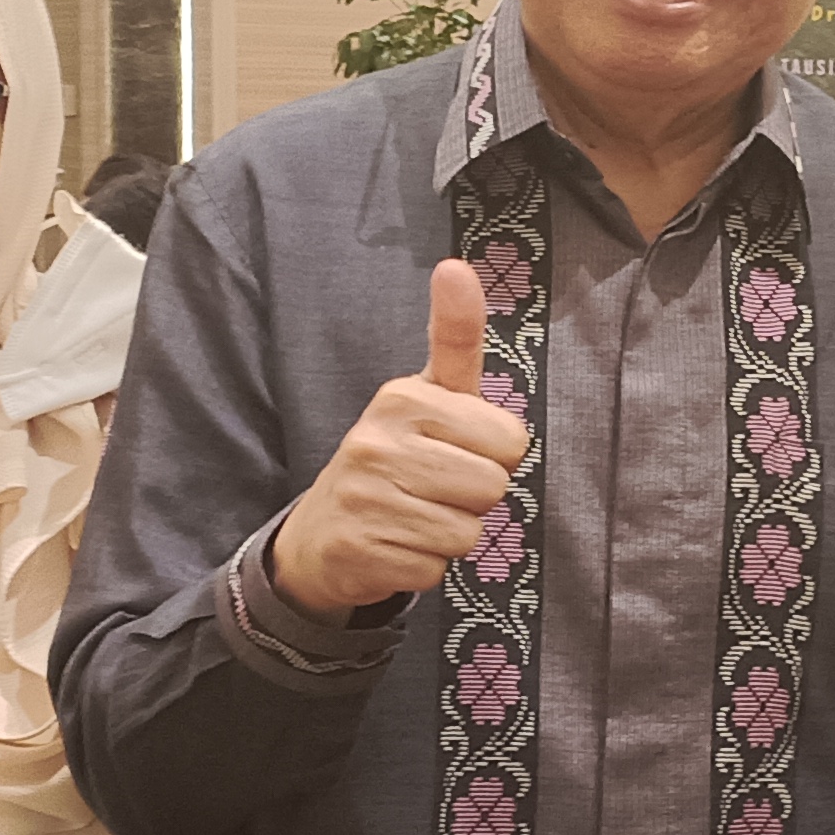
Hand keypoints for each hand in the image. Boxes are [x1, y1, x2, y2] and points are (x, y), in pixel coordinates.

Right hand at [268, 259, 533, 616]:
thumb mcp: (428, 394)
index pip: (510, 440)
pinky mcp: (360, 549)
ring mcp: (364, 496)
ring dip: (450, 533)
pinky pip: (436, 569)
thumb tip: (457, 266)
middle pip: (492, 487)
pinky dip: (424, 565)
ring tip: (414, 514)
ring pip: (466, 532)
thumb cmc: (397, 455)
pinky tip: (395, 544)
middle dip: (475, 496)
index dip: (496, 453)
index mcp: (403, 397)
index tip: (461, 446)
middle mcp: (378, 440)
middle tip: (435, 487)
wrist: (324, 532)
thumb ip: (455, 336)